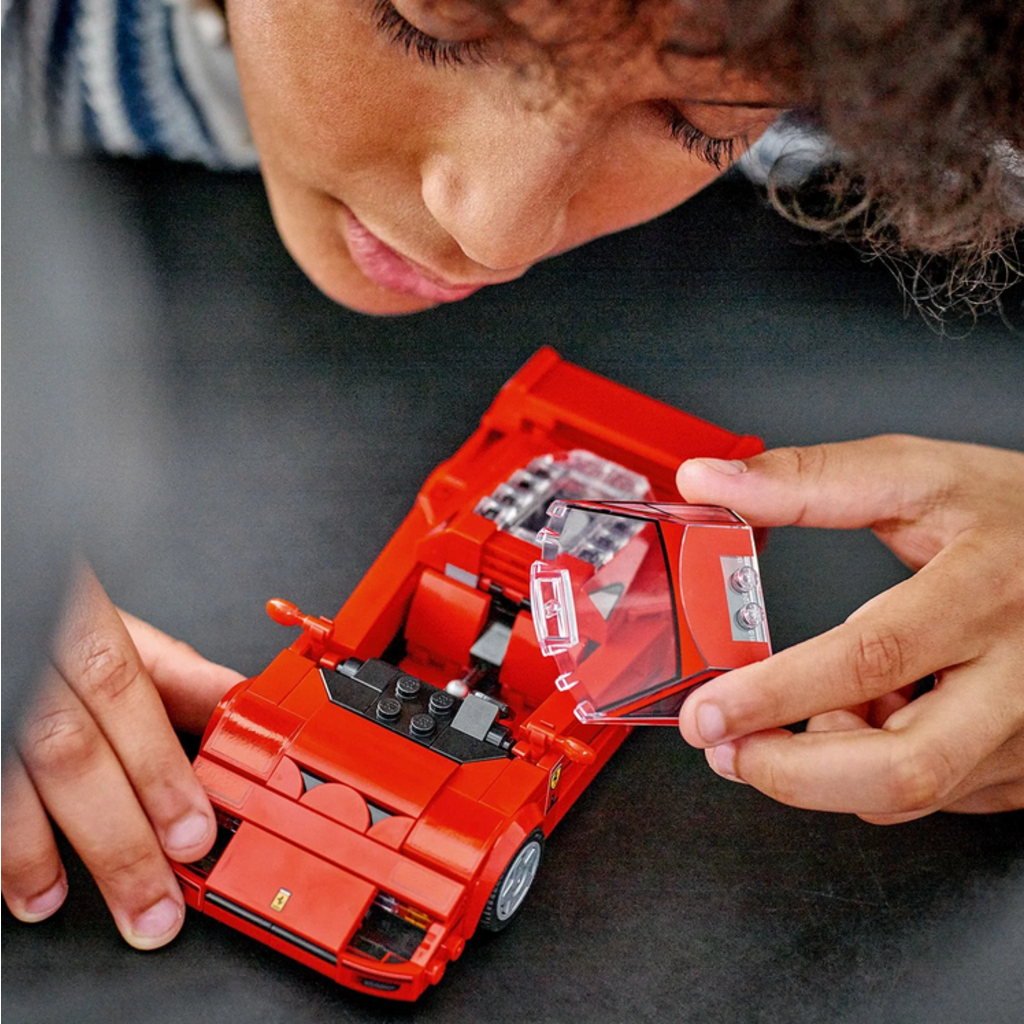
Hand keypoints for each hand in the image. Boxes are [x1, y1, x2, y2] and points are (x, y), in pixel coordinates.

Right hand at [1, 562, 242, 944]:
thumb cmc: (50, 624)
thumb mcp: (113, 631)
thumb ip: (176, 672)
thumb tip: (243, 704)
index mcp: (80, 628)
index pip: (124, 696)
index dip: (160, 769)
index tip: (195, 832)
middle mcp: (29, 666)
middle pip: (72, 754)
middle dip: (121, 834)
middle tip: (159, 900)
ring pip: (14, 782)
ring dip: (46, 857)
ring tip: (87, 908)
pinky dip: (5, 851)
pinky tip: (30, 890)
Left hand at [676, 435, 1023, 822]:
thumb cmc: (1016, 514)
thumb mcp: (916, 475)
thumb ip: (807, 481)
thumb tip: (708, 480)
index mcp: (984, 591)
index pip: (872, 656)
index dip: (779, 694)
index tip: (710, 711)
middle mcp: (1020, 675)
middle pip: (904, 767)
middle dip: (793, 774)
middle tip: (727, 751)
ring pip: (913, 792)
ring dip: (829, 769)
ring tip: (802, 713)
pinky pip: (935, 794)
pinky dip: (873, 769)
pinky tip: (866, 719)